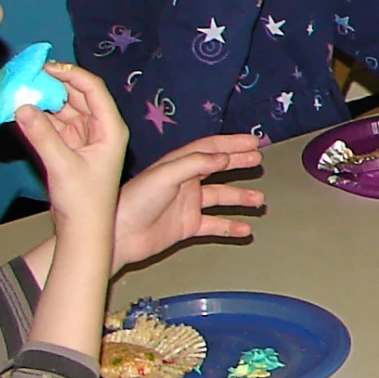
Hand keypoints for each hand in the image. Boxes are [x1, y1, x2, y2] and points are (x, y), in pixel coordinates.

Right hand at [12, 64, 127, 240]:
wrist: (83, 230)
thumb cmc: (83, 201)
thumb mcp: (62, 165)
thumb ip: (41, 135)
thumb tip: (21, 106)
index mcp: (110, 129)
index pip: (93, 90)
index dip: (71, 74)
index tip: (45, 67)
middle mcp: (100, 129)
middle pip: (77, 95)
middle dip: (53, 84)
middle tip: (25, 75)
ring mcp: (85, 137)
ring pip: (63, 108)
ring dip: (43, 100)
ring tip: (18, 89)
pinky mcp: (71, 147)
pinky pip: (54, 123)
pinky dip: (38, 117)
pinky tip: (19, 110)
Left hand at [111, 134, 264, 270]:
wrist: (119, 236)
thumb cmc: (136, 201)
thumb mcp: (164, 176)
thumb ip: (195, 164)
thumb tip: (224, 158)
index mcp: (178, 165)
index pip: (209, 148)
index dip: (232, 143)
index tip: (253, 141)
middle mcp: (185, 182)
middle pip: (218, 169)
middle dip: (239, 163)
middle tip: (258, 160)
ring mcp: (187, 205)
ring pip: (220, 197)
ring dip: (240, 197)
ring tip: (258, 199)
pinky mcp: (187, 226)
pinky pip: (214, 224)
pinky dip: (230, 227)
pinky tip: (244, 230)